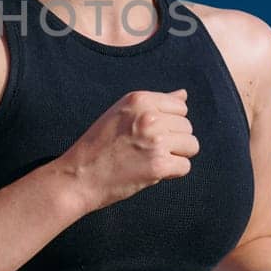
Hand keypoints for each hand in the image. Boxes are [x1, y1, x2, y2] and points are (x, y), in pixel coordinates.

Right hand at [60, 89, 198, 211]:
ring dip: (176, 156)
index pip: (180, 107)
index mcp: (139, 99)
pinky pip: (185, 166)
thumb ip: (154, 104)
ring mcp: (155, 141)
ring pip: (191, 145)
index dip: (168, 124)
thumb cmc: (99, 146)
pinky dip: (172, 173)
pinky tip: (150, 172)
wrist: (78, 176)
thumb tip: (183, 94)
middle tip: (146, 150)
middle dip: (173, 141)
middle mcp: (149, 116)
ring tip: (150, 159)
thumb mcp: (122, 113)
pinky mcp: (158, 165)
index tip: (148, 135)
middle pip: (187, 127)